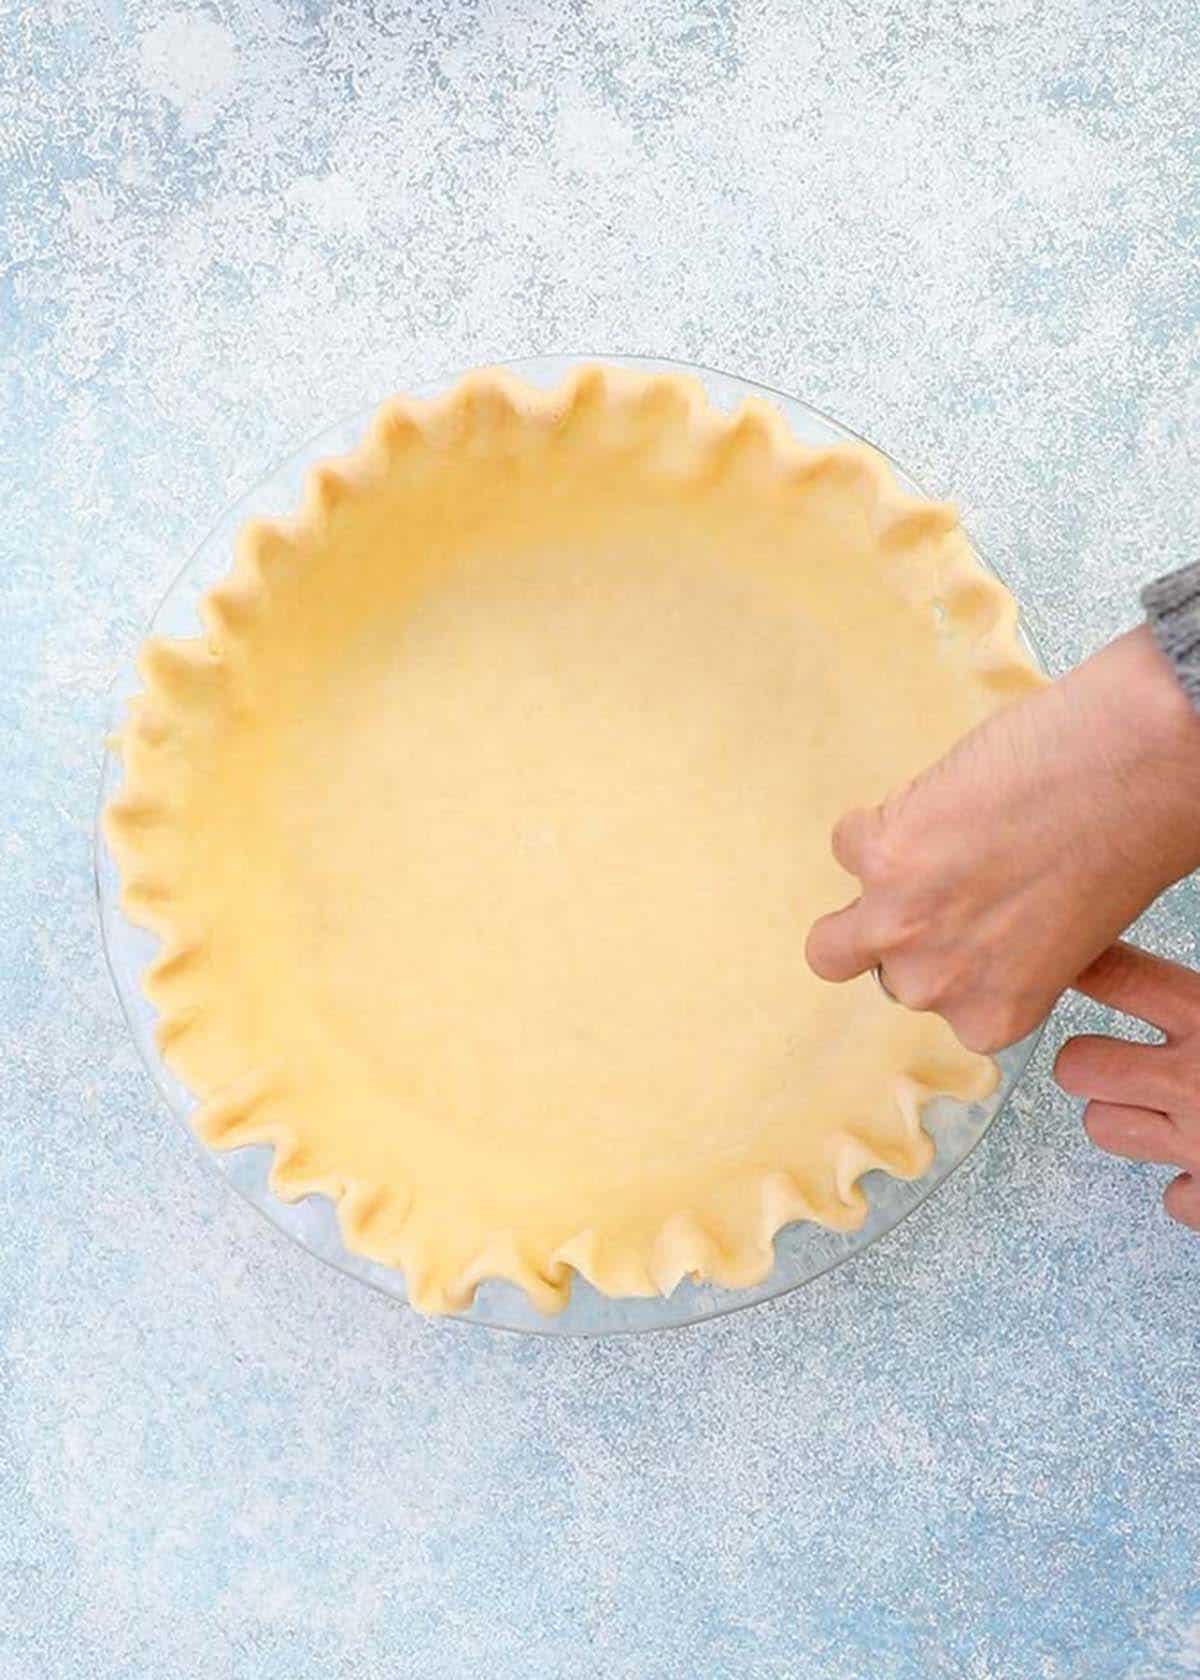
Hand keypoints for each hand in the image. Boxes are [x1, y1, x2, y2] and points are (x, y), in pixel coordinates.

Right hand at [806, 627, 1199, 1051]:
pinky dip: (881, 818)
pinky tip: (939, 799)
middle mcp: (937, 985)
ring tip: (911, 853)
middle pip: (887, 972)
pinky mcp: (878, 856)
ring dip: (866, 899)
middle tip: (954, 878)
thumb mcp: (1071, 937)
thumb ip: (1010, 954)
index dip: (952, 955)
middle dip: (910, 928)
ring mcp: (899, 924)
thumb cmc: (1126, 846)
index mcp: (991, 1015)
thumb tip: (976, 925)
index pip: (939, 1004)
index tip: (974, 922)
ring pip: (830, 946)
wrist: (1126, 771)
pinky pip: (850, 841)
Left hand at [1056, 943, 1199, 1228]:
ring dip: (1127, 1118)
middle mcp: (1198, 1078)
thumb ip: (1193, 1000)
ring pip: (1103, 1127)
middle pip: (1078, 1066)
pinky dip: (1189, 1183)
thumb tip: (1134, 973)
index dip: (1076, 964)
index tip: (1042, 954)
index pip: (1117, 976)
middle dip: (1088, 1062)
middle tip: (1117, 1060)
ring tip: (1167, 1106)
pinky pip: (1171, 1197)